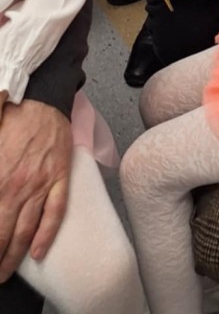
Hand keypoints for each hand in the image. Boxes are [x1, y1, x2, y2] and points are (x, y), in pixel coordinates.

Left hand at [0, 99, 72, 280]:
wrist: (41, 98)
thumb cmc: (10, 118)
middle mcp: (17, 187)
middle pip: (3, 234)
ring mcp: (40, 184)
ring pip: (26, 230)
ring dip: (14, 256)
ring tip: (5, 272)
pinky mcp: (60, 177)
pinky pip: (55, 211)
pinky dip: (47, 234)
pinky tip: (39, 252)